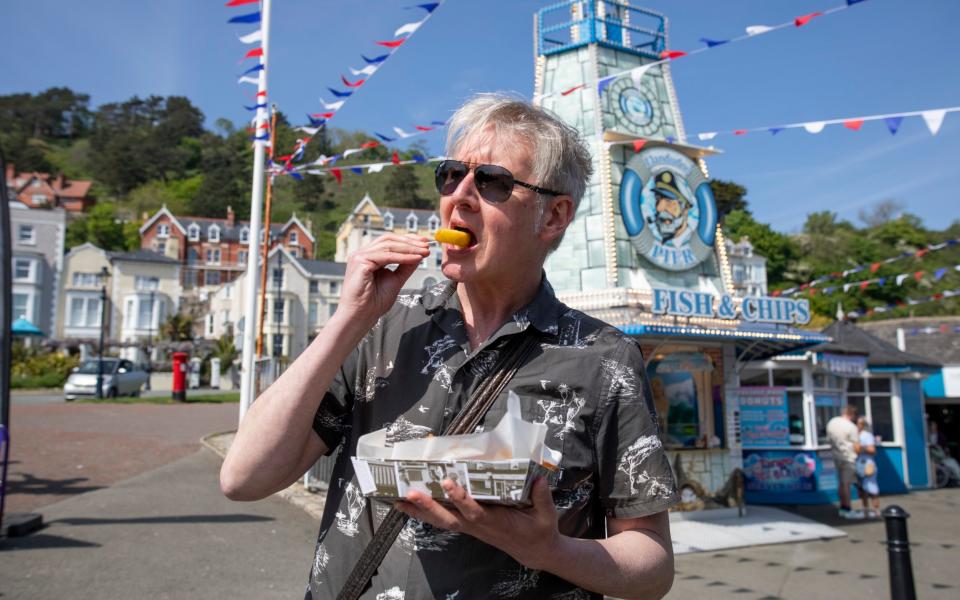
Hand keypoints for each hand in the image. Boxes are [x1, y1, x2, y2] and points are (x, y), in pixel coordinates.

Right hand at [336, 233, 429, 325]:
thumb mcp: (396, 280)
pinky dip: (402, 257)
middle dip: (410, 241)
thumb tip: (418, 255)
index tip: (424, 243)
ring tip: (423, 252)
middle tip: (426, 246)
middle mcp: (363, 254)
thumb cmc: (373, 303)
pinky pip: (386, 256)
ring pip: (388, 245)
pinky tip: (415, 259)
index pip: (390, 242)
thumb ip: (405, 267)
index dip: (407, 240)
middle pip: (389, 240)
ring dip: (409, 248)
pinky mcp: (360, 262)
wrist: (361, 316)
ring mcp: (359, 256)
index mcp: (369, 257)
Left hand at [395, 477, 560, 570]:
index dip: (461, 498)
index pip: (475, 511)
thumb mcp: (547, 515)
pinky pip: (444, 521)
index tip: (448, 482)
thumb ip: (541, 496)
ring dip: (420, 511)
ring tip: (398, 500)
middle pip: (449, 518)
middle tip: (410, 493)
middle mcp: (479, 526)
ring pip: (442, 521)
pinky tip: (410, 507)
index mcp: (496, 522)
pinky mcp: (469, 526)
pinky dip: (426, 514)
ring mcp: (472, 528)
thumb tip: (538, 477)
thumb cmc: (540, 530)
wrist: (535, 551)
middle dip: (428, 506)